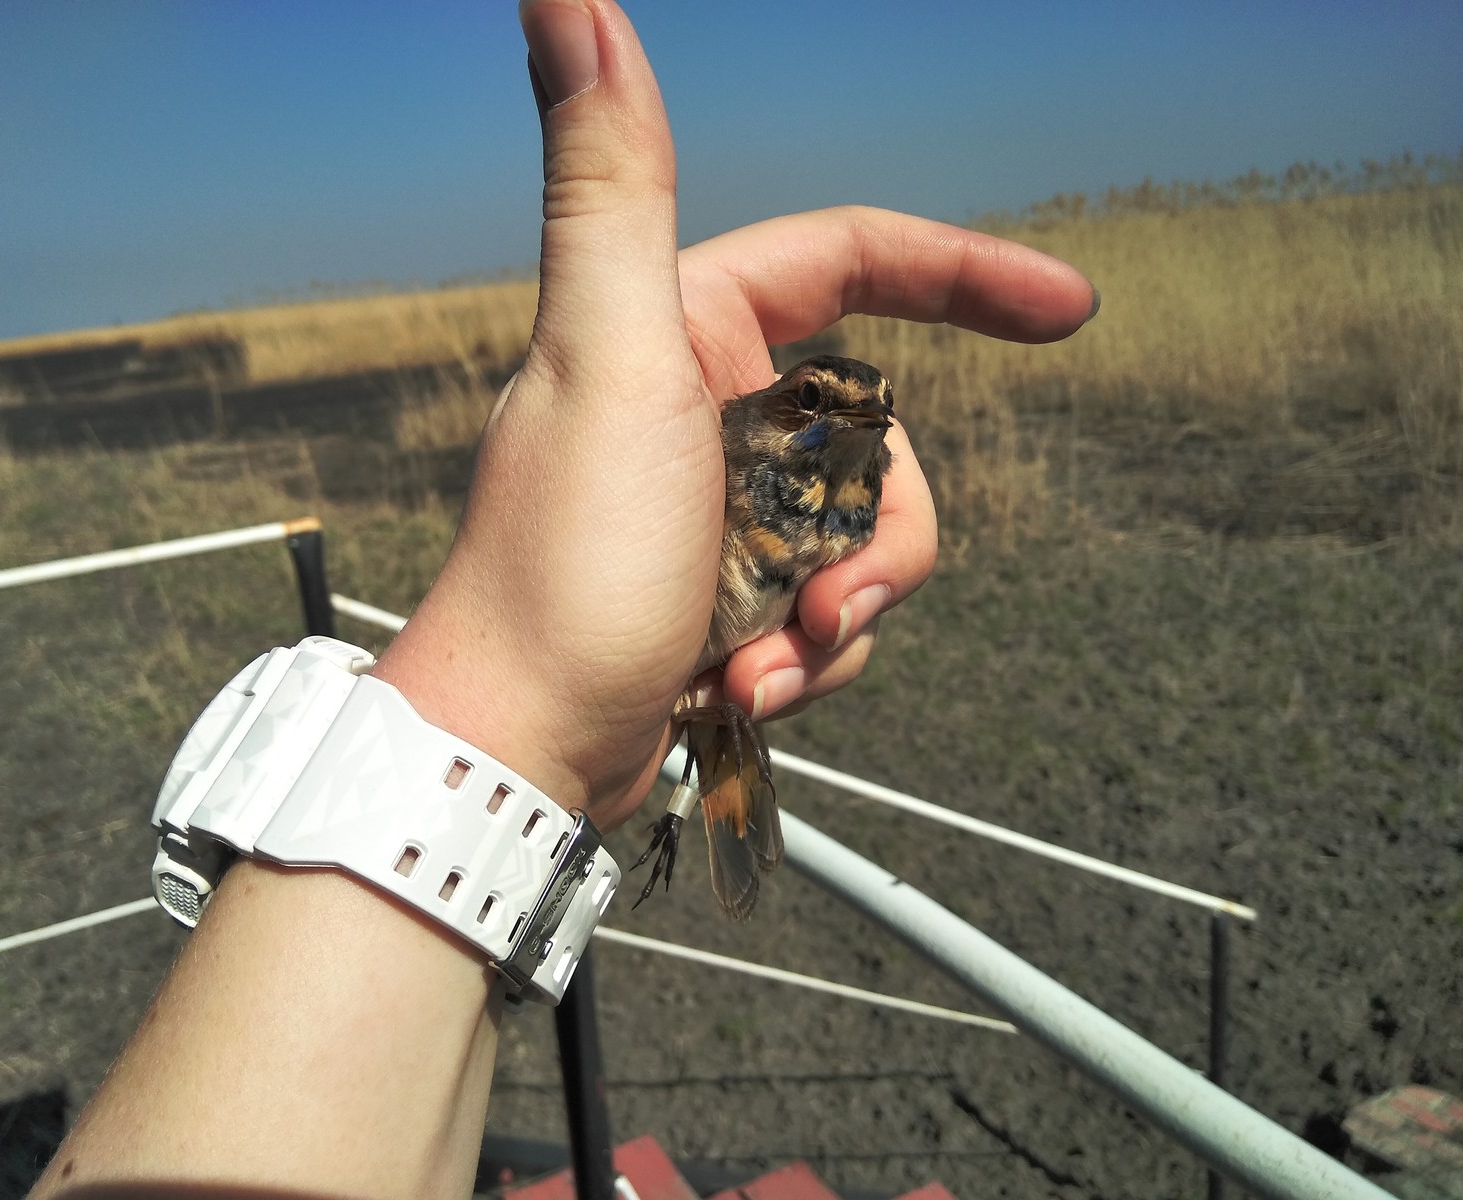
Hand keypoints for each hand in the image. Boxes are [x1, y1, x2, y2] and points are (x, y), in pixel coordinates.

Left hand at [373, 0, 1095, 830]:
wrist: (517, 748)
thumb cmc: (561, 565)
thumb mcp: (611, 361)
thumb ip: (610, 181)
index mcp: (687, 329)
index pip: (855, 261)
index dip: (967, 274)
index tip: (1067, 310)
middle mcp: (710, 409)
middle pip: (885, 440)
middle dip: (877, 536)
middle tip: (823, 601)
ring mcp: (726, 510)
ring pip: (868, 537)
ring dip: (839, 614)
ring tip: (764, 664)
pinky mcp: (730, 596)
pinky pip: (832, 611)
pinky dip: (807, 660)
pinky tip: (739, 696)